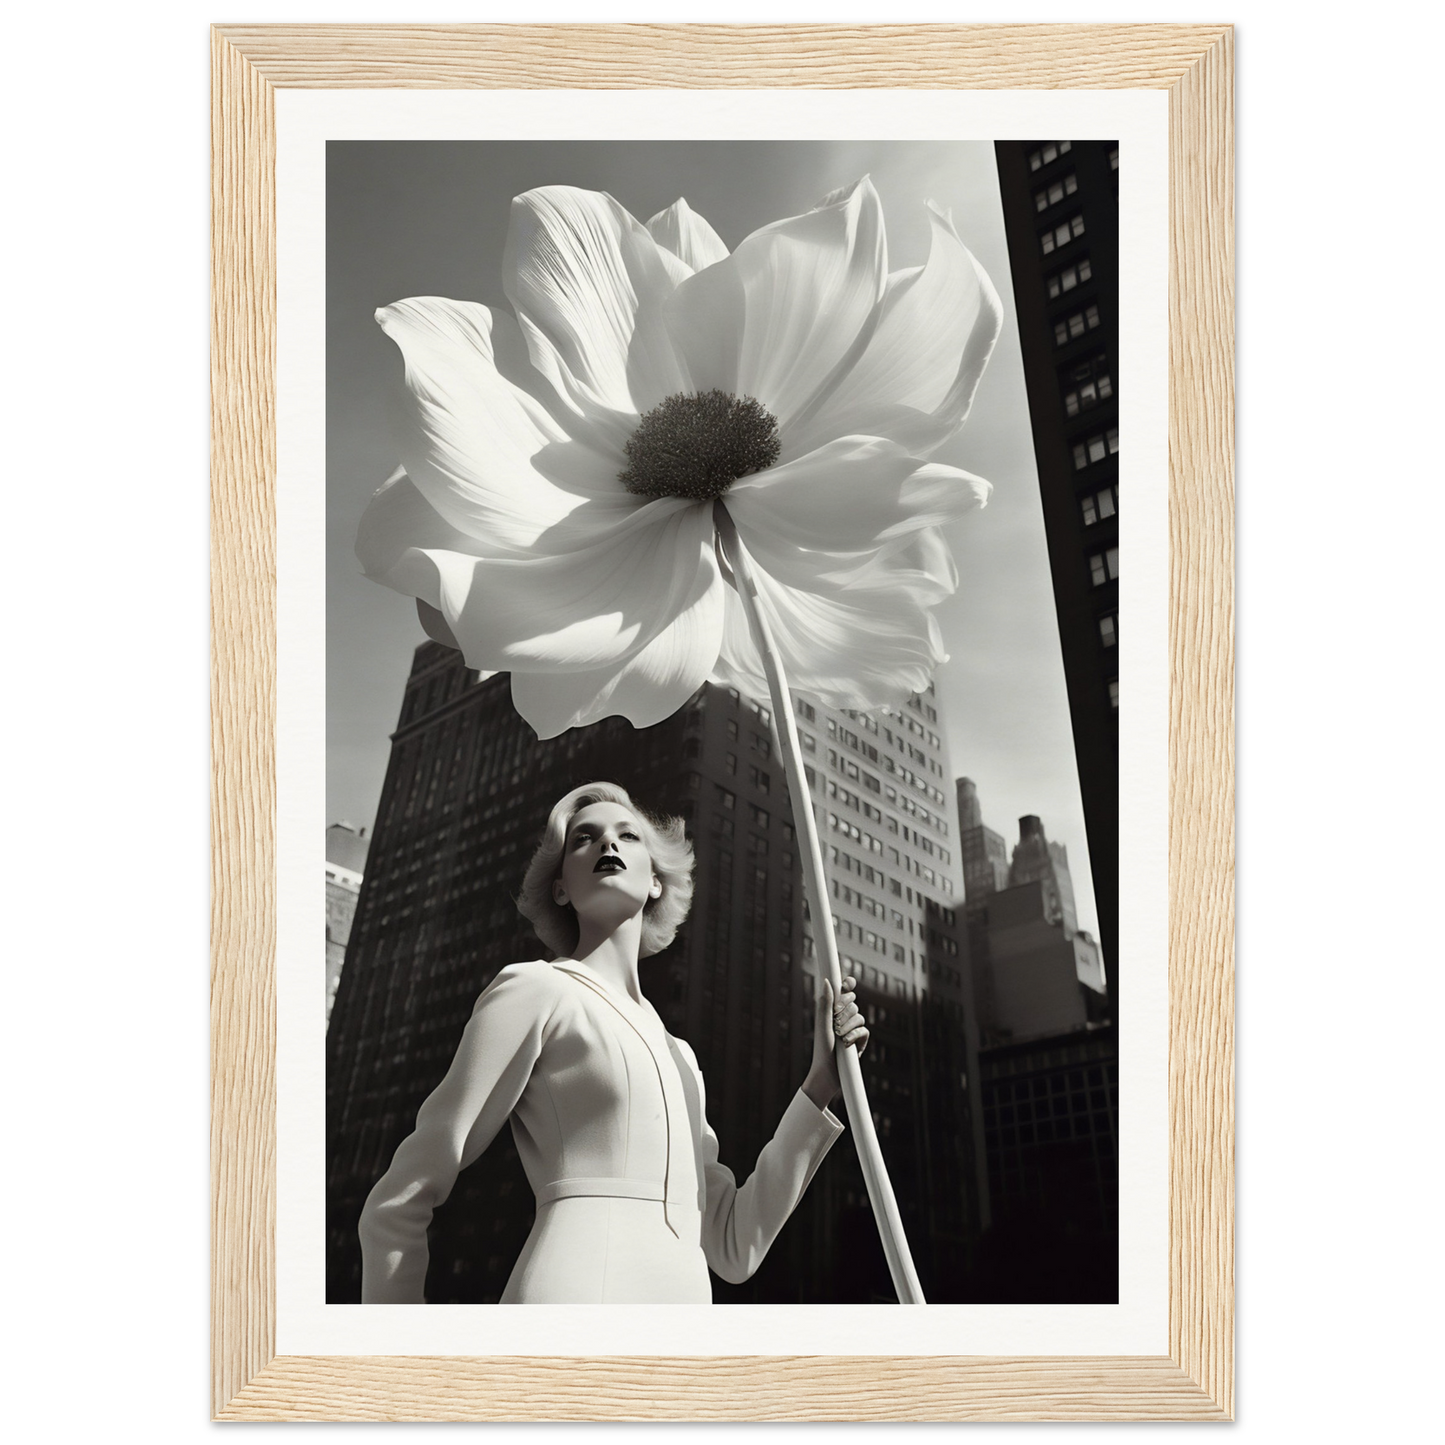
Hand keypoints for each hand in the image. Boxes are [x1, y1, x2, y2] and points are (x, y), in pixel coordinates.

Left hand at [802, 974, 868, 1108]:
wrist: (827, 1073)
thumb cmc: (821, 1049)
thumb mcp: (823, 1025)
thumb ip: (826, 1003)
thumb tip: (827, 981)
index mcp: (832, 1011)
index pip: (844, 992)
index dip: (847, 986)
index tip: (847, 984)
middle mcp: (843, 1018)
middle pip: (852, 1002)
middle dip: (845, 1009)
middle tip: (835, 1018)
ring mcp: (853, 1029)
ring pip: (859, 1016)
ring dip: (848, 1025)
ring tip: (839, 1036)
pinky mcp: (861, 1041)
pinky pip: (865, 1030)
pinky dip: (855, 1035)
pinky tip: (847, 1043)